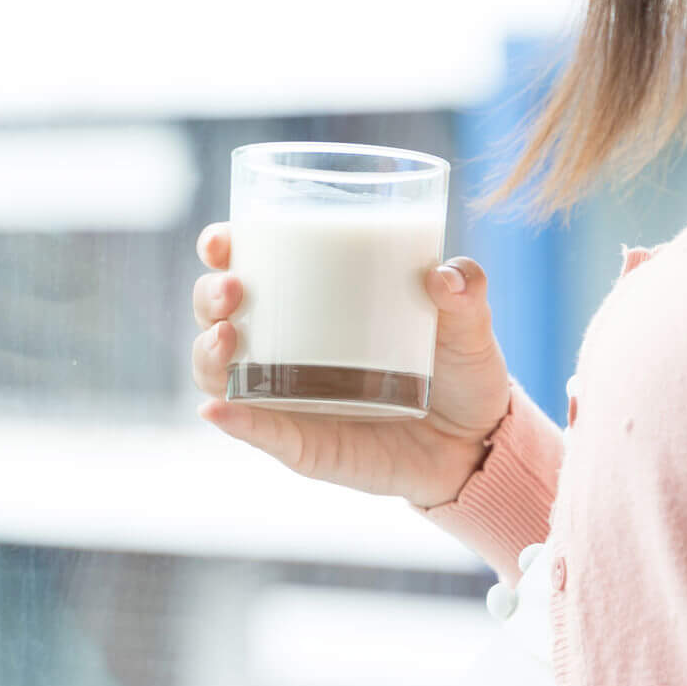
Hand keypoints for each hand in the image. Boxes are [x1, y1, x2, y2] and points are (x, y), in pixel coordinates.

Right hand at [189, 221, 512, 507]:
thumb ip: (466, 289)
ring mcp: (289, 399)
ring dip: (207, 352)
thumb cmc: (460, 371)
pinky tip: (218, 408)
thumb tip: (444, 276)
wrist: (479, 444)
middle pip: (220, 316)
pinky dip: (234, 420)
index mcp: (315, 304)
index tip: (220, 241)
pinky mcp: (302, 444)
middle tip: (235, 289)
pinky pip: (259, 432)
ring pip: (221, 374)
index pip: (250, 267)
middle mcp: (288, 349)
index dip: (222, 249)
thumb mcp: (468, 323)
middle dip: (210, 297)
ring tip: (226, 338)